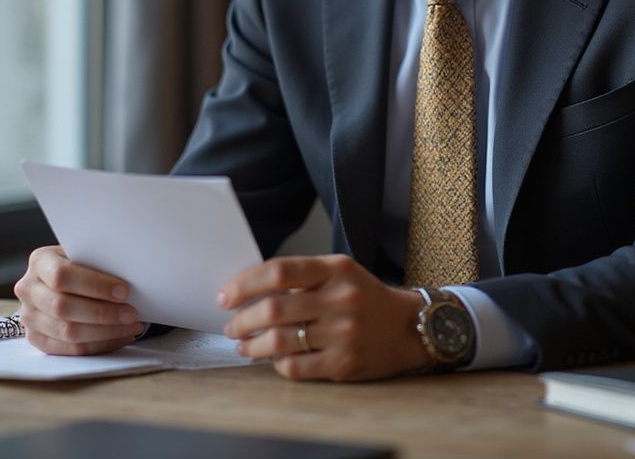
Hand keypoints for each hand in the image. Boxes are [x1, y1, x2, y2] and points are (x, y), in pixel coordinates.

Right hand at [14, 245, 144, 355]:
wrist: (63, 277)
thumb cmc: (84, 261)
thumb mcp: (88, 251)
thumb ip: (99, 259)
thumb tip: (132, 272)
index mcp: (40, 260)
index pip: (62, 276)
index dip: (95, 285)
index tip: (124, 291)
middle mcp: (28, 289)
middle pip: (63, 307)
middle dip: (103, 313)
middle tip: (131, 313)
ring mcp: (29, 317)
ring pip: (67, 332)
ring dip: (104, 332)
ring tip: (131, 326)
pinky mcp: (36, 339)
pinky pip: (69, 349)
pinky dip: (98, 345)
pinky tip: (120, 336)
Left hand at [219, 254, 428, 380]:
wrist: (408, 327)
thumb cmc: (366, 298)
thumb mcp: (341, 273)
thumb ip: (303, 277)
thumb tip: (251, 290)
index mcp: (337, 269)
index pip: (280, 271)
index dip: (245, 283)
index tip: (226, 295)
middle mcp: (340, 298)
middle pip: (274, 309)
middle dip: (242, 320)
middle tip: (231, 325)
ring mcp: (342, 333)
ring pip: (278, 342)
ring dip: (252, 346)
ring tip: (244, 345)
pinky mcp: (343, 363)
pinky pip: (294, 366)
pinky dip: (276, 364)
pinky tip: (272, 359)